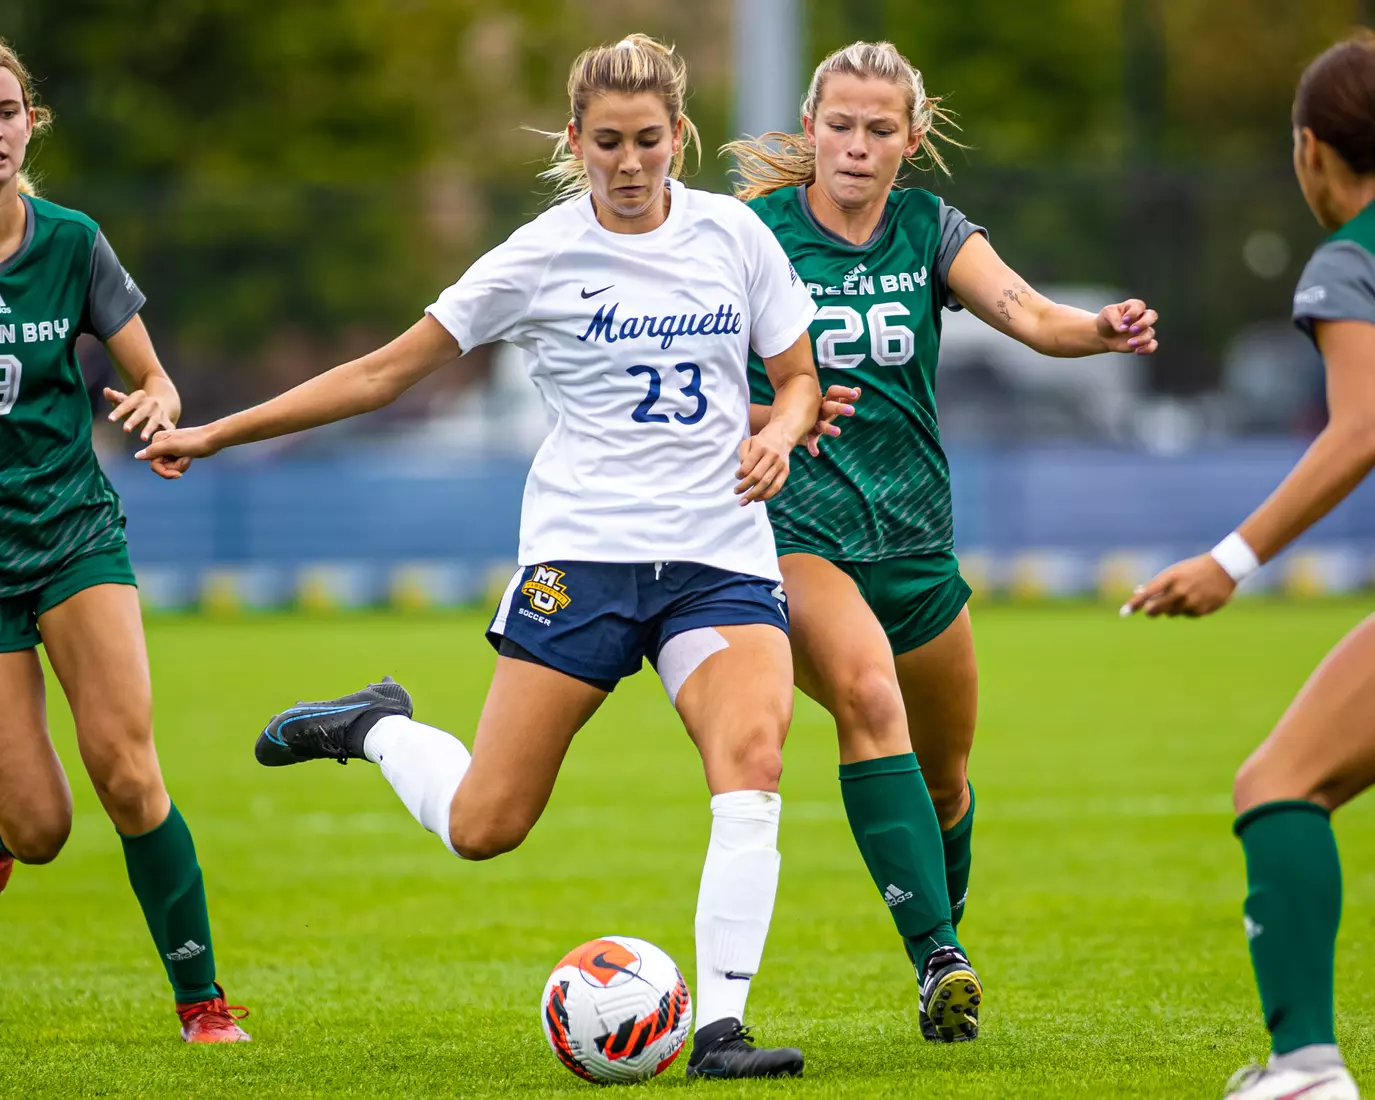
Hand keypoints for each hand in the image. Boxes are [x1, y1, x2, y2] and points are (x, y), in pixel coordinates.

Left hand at [105, 386, 175, 440]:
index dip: (119, 412)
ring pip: (154, 421)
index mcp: (139, 397)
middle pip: (140, 413)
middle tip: (125, 430)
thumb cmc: (137, 405)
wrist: (163, 403)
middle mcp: (150, 404)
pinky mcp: (167, 422)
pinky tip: (162, 442)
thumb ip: (115, 397)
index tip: (110, 419)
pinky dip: (167, 433)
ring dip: (149, 429)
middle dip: (133, 421)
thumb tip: (106, 390)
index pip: (127, 404)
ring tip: (143, 439)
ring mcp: (159, 413)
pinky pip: (167, 428)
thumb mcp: (127, 400)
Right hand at [135, 424, 219, 480]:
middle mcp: (161, 445)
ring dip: (180, 466)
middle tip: (186, 461)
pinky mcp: (179, 453)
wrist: (212, 439)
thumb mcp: (172, 446)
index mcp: (157, 441)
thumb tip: (136, 456)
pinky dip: (183, 465)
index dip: (164, 472)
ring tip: (188, 457)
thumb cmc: (193, 441)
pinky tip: (189, 458)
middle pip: (161, 467)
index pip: (153, 464)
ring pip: (169, 467)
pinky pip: (176, 465)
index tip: (177, 475)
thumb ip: (153, 451)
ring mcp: (171, 449)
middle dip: (175, 468)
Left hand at [736, 422, 791, 504]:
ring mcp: (780, 464)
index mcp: (761, 447)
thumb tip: (742, 474)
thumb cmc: (760, 441)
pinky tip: (757, 499)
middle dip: (744, 487)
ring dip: (753, 495)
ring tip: (744, 501)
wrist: (781, 435)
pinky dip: (766, 495)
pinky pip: (777, 487)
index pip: (748, 466)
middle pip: (757, 477)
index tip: (737, 477)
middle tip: (736, 492)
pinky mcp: (786, 471)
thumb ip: (743, 456)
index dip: (740, 475)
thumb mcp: (748, 442)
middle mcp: (772, 456)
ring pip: (766, 484)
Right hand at [804, 385, 858, 456]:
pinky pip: (811, 440)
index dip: (844, 392)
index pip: (834, 392)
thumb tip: (858, 389)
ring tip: (838, 432)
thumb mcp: (834, 403)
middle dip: (840, 408)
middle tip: (852, 411)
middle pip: (829, 407)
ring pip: (822, 425)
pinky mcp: (810, 434)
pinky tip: (815, 454)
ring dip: (829, 429)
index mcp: (826, 400)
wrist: (796, 419)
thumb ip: (847, 398)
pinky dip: (812, 446)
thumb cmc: (822, 410)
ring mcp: (814, 422)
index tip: (856, 394)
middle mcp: (820, 410)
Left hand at [1096, 300, 1158, 354]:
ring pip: (1150, 332)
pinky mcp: (1142, 342)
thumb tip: (1124, 328)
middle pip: (1152, 316)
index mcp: (1134, 306)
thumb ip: (1115, 318)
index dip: (1134, 313)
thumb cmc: (1106, 320)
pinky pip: (1152, 345)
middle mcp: (1141, 317)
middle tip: (1132, 330)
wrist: (1102, 335)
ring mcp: (1143, 330)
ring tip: (1129, 343)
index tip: (1124, 320)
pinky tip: (1137, 351)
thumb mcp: (1107, 313)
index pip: (1139, 306)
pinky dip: (1147, 348)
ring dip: (1141, 339)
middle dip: (1144, 323)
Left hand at [1120, 553, 1236, 617]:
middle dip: (1150, 611)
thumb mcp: (1175, 571)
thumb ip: (1157, 583)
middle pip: (1155, 609)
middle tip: (1149, 610)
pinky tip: (1197, 599)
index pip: (1148, 593)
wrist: (1225, 568)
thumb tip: (1136, 592)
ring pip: (1171, 614)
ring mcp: (1191, 601)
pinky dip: (1187, 610)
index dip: (1135, 603)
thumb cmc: (1194, 569)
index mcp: (1171, 577)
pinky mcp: (1202, 610)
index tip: (1124, 613)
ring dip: (1171, 609)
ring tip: (1183, 596)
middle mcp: (1180, 590)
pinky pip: (1187, 615)